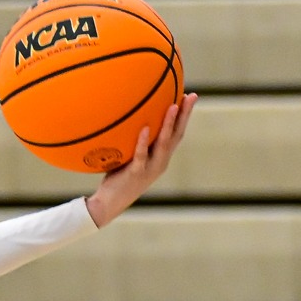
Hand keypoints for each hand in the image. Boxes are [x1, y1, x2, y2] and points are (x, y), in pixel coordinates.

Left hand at [84, 93, 196, 227]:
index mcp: (161, 158)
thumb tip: (125, 116)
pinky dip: (144, 142)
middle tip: (192, 96)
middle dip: (185, 115)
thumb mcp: (127, 157)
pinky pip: (141, 155)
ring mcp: (150, 169)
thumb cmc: (116, 179)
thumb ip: (132, 141)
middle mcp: (160, 162)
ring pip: (164, 144)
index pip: (177, 134)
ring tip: (174, 106)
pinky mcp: (136, 173)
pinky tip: (145, 128)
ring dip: (169, 124)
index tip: (189, 96)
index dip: (184, 116)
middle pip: (177, 135)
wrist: (109, 204)